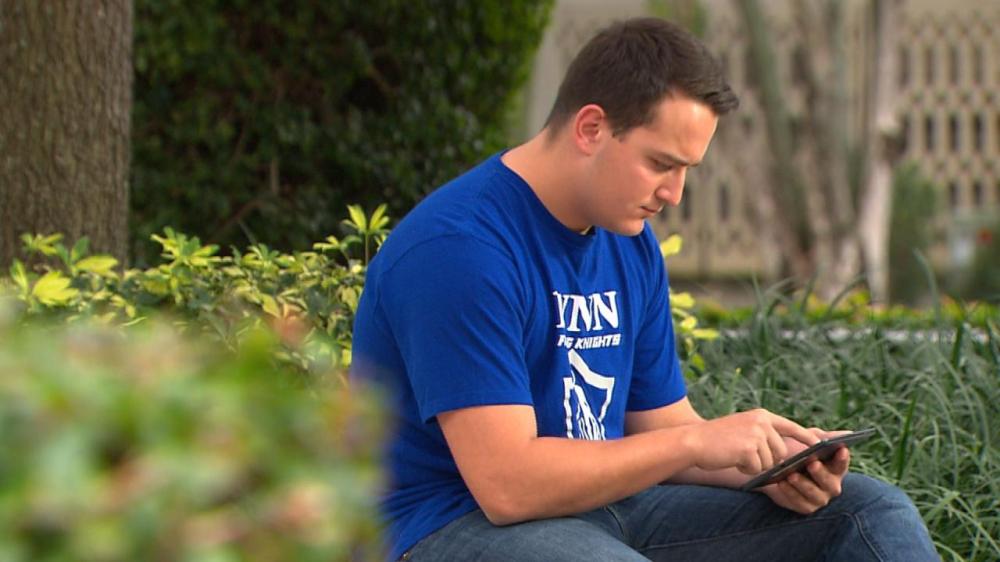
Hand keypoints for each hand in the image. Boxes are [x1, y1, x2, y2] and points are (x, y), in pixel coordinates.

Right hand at [686, 409, 818, 474]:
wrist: (693, 441)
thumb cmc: (717, 440)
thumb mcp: (742, 429)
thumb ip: (763, 435)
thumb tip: (784, 455)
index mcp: (761, 415)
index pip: (791, 426)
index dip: (806, 437)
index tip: (820, 444)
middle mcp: (761, 422)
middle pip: (781, 452)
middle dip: (767, 460)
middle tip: (745, 456)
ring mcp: (756, 434)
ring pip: (770, 462)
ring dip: (755, 465)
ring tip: (736, 456)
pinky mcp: (749, 449)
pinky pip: (757, 469)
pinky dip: (746, 470)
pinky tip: (732, 460)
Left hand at [761, 445, 850, 513]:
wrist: (774, 466)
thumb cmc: (796, 450)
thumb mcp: (809, 439)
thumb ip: (825, 437)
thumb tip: (847, 434)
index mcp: (835, 468)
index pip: (842, 463)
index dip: (843, 458)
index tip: (841, 449)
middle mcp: (831, 485)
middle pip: (830, 482)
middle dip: (821, 473)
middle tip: (812, 463)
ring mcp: (819, 498)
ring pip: (815, 495)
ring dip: (803, 484)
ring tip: (791, 474)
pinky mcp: (805, 507)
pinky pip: (800, 503)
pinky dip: (791, 493)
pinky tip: (782, 482)